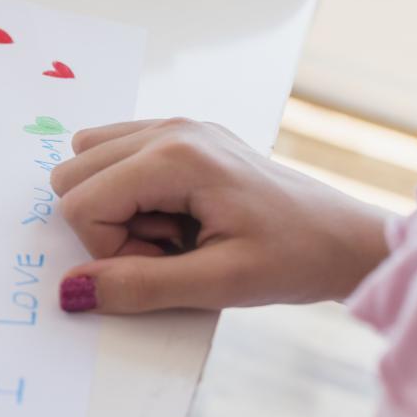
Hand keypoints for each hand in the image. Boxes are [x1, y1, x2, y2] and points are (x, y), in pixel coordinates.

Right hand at [50, 118, 390, 313]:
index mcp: (176, 156)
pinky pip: (112, 154)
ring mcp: (175, 125)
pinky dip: (127, 190)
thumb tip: (71, 290)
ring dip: (115, 205)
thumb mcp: (218, 284)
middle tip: (168, 245)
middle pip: (74, 175)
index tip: (167, 261)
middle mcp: (169, 128)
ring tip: (172, 229)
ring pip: (86, 160)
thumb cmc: (295, 258)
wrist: (345, 239)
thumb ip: (140, 286)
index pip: (82, 203)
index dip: (110, 250)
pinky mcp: (181, 134)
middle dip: (108, 224)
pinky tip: (174, 214)